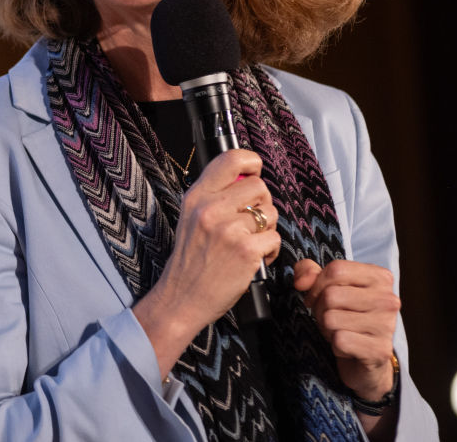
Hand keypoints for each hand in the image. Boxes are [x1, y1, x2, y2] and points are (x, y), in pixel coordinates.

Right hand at [133, 149, 280, 375]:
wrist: (182, 298)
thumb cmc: (190, 260)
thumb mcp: (190, 218)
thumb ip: (214, 196)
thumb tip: (247, 178)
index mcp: (196, 196)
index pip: (230, 159)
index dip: (251, 162)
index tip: (254, 172)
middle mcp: (211, 209)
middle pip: (259, 187)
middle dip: (262, 204)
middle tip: (252, 222)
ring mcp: (229, 230)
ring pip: (270, 214)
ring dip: (267, 229)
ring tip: (250, 243)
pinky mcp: (246, 251)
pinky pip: (274, 239)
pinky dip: (270, 251)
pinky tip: (255, 259)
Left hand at [292, 258, 398, 401]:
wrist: (366, 361)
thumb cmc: (346, 317)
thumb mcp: (327, 287)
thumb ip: (309, 272)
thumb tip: (301, 281)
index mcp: (380, 277)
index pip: (336, 270)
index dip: (316, 285)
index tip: (315, 298)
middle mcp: (389, 299)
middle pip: (331, 296)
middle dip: (320, 310)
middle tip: (330, 319)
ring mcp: (387, 325)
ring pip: (331, 319)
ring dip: (327, 329)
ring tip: (340, 331)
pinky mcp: (379, 350)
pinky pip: (339, 341)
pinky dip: (336, 346)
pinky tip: (348, 347)